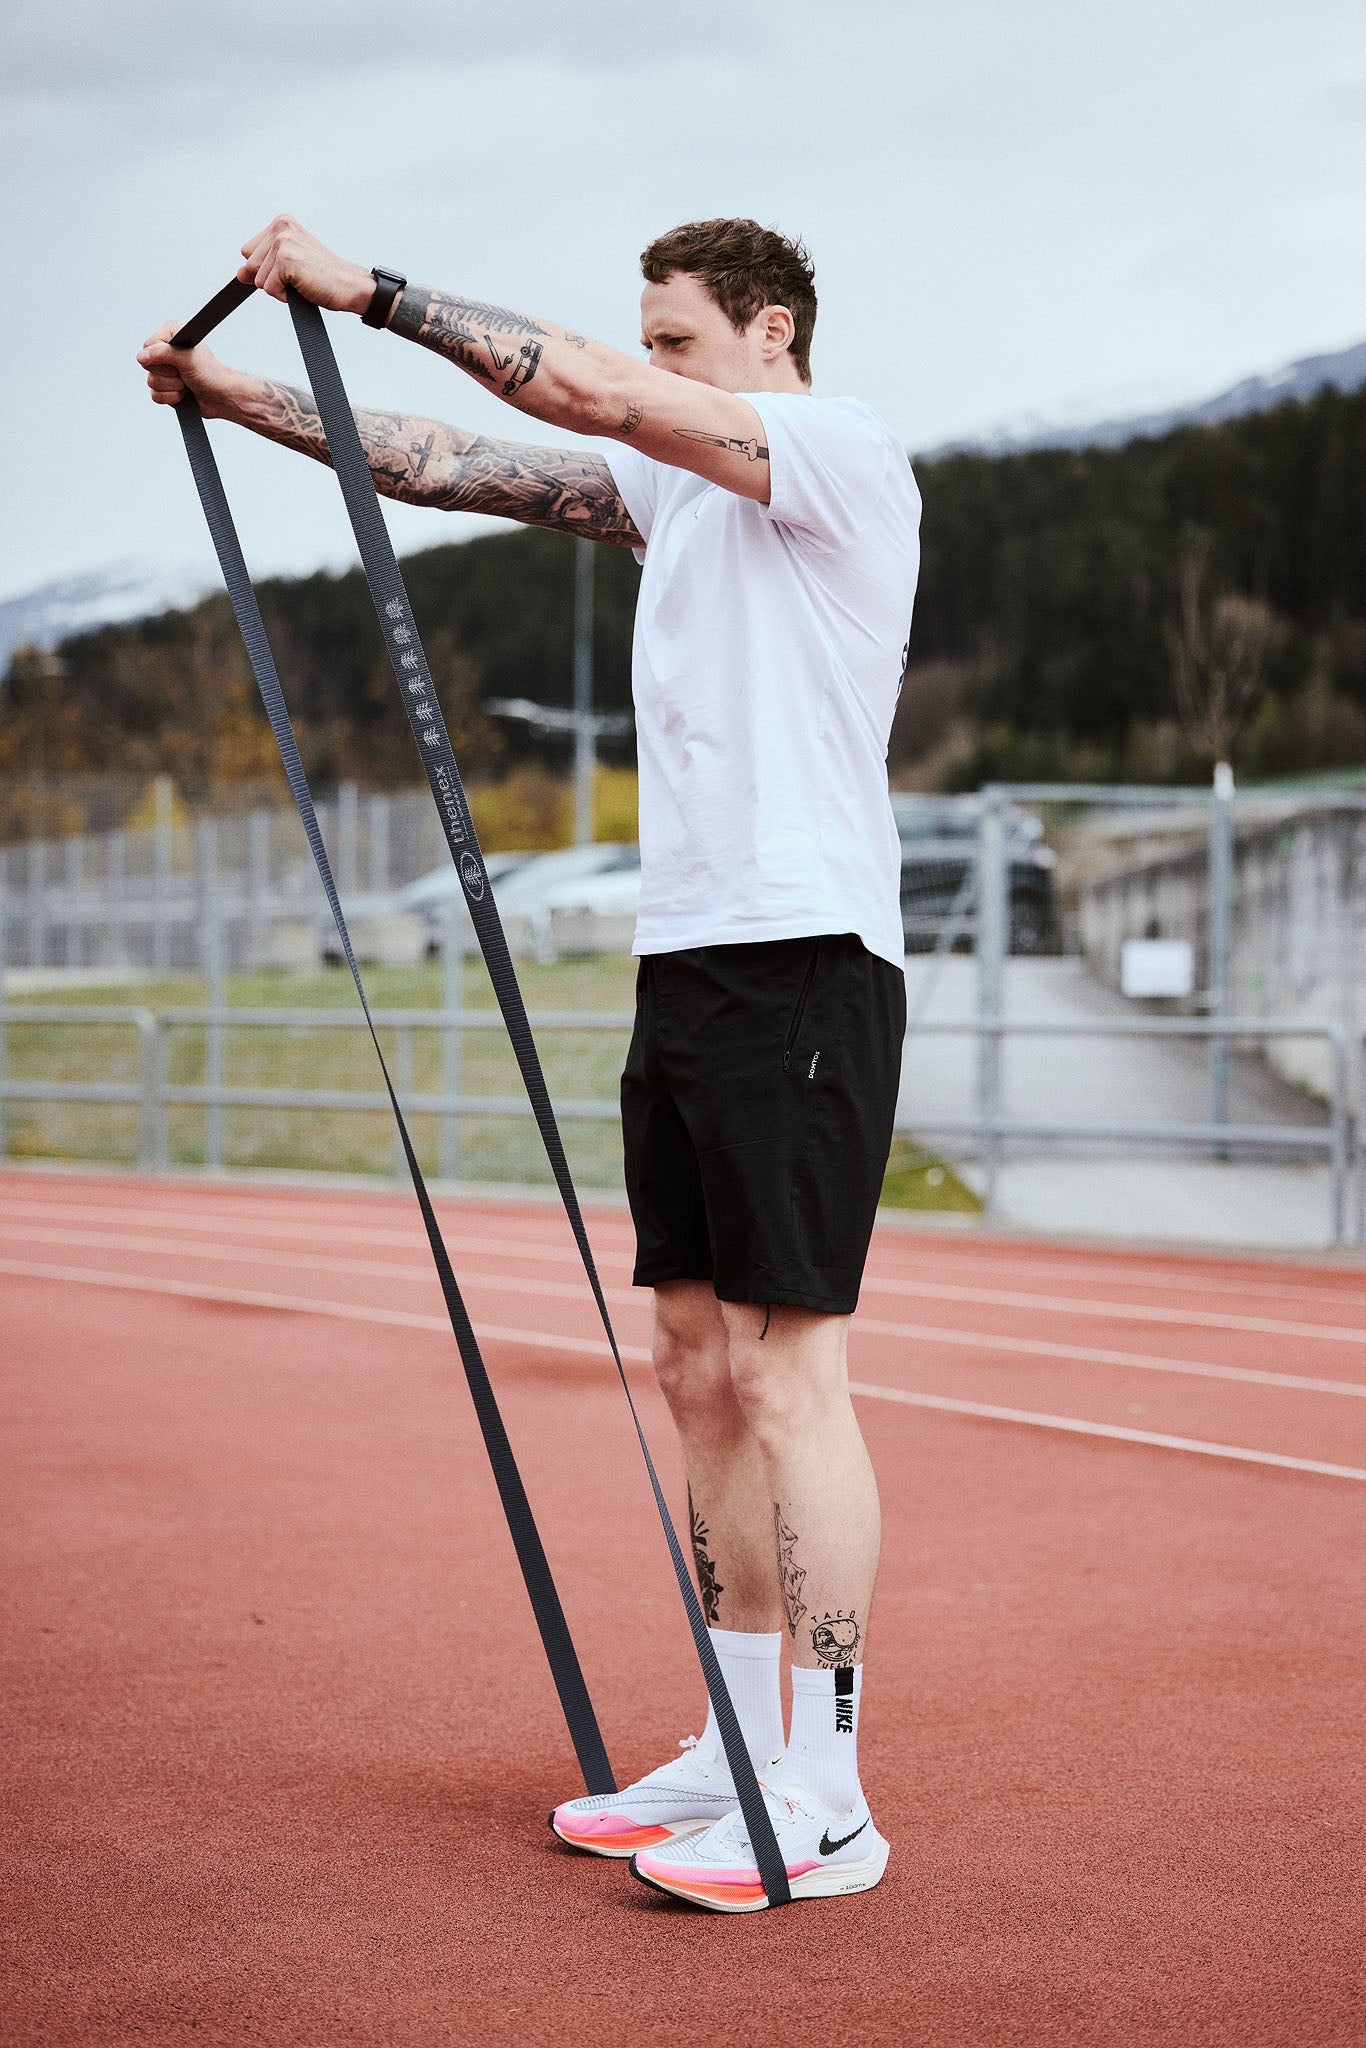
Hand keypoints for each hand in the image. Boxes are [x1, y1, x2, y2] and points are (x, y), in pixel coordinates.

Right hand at [137, 320, 237, 414]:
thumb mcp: (187, 358)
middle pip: (148, 365)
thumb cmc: (211, 374)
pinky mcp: (165, 388)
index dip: (160, 357)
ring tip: (186, 383)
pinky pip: (155, 395)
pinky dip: (171, 398)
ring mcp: (164, 370)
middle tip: (185, 372)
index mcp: (170, 335)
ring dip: (172, 387)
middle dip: (169, 374)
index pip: (148, 346)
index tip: (178, 360)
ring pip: (151, 382)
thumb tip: (142, 356)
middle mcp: (165, 351)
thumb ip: (162, 353)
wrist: (221, 397)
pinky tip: (184, 394)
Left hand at [237, 214, 372, 313]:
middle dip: (271, 279)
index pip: (248, 252)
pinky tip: (303, 286)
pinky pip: (268, 289)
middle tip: (299, 277)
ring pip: (258, 279)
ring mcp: (283, 242)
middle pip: (250, 265)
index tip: (291, 269)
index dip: (266, 269)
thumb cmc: (323, 277)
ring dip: (279, 289)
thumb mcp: (288, 266)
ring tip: (302, 281)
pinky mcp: (286, 259)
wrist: (350, 286)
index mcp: (281, 223)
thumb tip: (239, 274)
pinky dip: (284, 296)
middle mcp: (281, 227)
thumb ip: (261, 266)